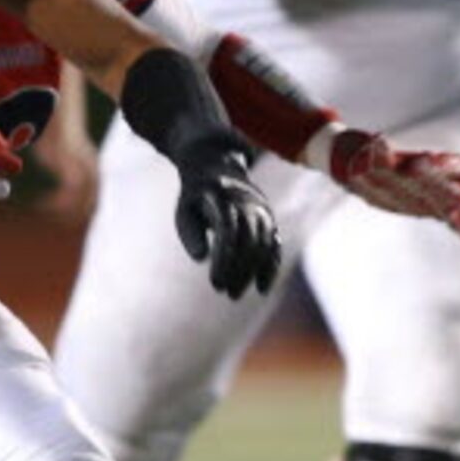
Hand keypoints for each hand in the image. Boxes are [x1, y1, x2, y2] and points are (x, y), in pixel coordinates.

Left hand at [172, 140, 280, 296]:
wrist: (217, 165)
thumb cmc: (195, 195)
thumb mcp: (184, 209)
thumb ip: (190, 232)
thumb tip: (202, 258)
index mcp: (222, 196)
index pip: (228, 230)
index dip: (224, 259)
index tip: (215, 282)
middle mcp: (247, 202)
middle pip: (249, 239)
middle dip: (239, 269)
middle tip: (226, 293)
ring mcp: (262, 210)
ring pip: (263, 244)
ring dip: (251, 272)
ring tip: (234, 294)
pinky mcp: (269, 220)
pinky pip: (275, 245)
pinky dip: (270, 267)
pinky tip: (261, 289)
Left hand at [320, 127, 459, 252]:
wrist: (355, 164)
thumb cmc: (363, 152)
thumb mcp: (367, 151)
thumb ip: (376, 152)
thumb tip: (377, 145)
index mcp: (423, 163)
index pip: (450, 163)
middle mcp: (434, 180)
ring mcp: (435, 195)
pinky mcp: (431, 209)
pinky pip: (454, 223)